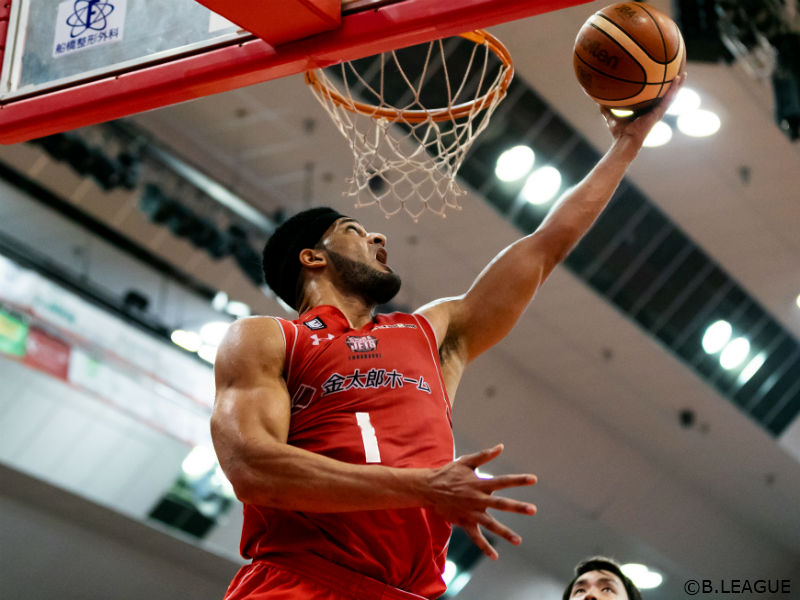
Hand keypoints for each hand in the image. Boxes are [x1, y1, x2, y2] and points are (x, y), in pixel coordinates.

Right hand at [424, 444, 536, 558]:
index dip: (518, 480)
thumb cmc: (449, 473)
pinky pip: (476, 537)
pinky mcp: (465, 522)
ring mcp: (471, 512)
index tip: (534, 479)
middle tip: (533, 509)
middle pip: (501, 504)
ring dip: (505, 533)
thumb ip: (484, 455)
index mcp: (479, 483)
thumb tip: (501, 447)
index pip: (503, 481)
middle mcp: (477, 499)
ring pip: (491, 524)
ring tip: (518, 541)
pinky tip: (495, 556)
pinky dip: (484, 547)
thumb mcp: (466, 462)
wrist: (429, 488)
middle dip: (517, 507)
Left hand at [601, 71, 686, 146]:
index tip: (661, 77)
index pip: (653, 98)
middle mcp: (653, 111)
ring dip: (677, 85)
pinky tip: (677, 79)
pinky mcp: (658, 114)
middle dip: (671, 85)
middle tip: (676, 72)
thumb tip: (597, 99)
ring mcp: (657, 113)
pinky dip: (673, 90)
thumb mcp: (611, 116)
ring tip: (683, 73)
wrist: (624, 142)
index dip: (657, 89)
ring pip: (670, 97)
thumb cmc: (618, 133)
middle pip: (664, 96)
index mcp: (644, 111)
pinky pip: (668, 99)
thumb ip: (606, 108)